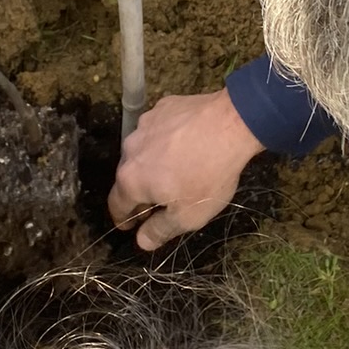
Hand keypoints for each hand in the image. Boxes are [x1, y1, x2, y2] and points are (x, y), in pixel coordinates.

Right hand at [108, 88, 263, 250]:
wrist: (232, 124)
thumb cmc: (208, 175)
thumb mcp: (188, 216)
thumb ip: (160, 231)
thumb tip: (141, 241)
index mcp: (131, 179)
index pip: (116, 204)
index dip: (122, 219)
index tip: (129, 227)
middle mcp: (130, 149)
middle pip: (128, 176)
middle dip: (140, 192)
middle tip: (158, 202)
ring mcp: (145, 124)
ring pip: (143, 151)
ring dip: (152, 163)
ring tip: (174, 170)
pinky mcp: (163, 107)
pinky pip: (159, 130)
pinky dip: (166, 140)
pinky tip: (186, 144)